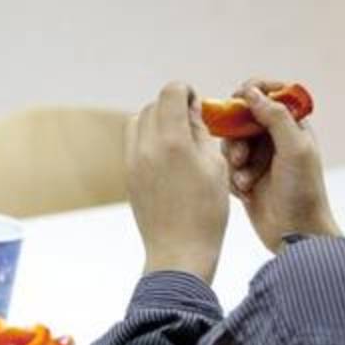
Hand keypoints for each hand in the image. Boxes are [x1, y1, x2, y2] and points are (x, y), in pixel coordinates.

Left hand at [127, 82, 230, 283]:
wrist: (179, 252)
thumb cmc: (206, 212)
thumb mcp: (215, 166)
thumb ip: (201, 131)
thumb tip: (191, 109)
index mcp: (172, 140)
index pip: (171, 92)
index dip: (187, 92)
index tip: (197, 104)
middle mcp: (146, 146)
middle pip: (154, 104)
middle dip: (173, 106)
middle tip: (192, 123)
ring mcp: (133, 161)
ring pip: (139, 120)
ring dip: (157, 120)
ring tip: (178, 138)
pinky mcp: (128, 175)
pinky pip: (133, 142)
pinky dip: (147, 138)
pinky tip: (167, 156)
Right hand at [223, 79, 339, 251]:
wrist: (296, 233)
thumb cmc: (303, 191)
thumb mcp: (294, 149)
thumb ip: (275, 117)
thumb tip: (251, 92)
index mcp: (293, 126)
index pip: (270, 94)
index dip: (252, 92)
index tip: (238, 101)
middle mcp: (275, 138)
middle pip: (243, 117)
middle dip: (238, 135)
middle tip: (240, 156)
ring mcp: (259, 157)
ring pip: (231, 141)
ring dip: (234, 160)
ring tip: (246, 180)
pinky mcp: (245, 176)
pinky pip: (226, 165)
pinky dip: (232, 176)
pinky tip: (244, 192)